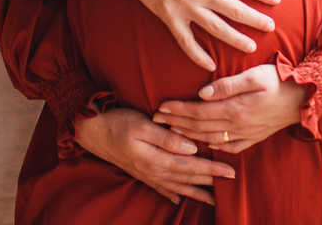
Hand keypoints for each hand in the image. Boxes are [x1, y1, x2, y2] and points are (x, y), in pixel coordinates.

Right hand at [74, 107, 234, 204]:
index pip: (191, 166)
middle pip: (187, 178)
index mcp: (157, 159)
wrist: (90, 131)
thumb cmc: (116, 122)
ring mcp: (146, 173)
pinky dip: (172, 193)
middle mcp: (153, 170)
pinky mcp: (139, 171)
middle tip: (230, 183)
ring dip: (195, 191)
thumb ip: (167, 138)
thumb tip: (192, 148)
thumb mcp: (142, 124)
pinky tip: (179, 198)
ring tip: (212, 199)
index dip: (212, 169)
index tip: (231, 171)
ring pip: (177, 185)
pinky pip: (160, 187)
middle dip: (210, 181)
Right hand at [112, 0, 279, 71]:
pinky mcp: (168, 16)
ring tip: (250, 46)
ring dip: (235, 39)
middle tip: (271, 27)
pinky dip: (197, 54)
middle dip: (255, 19)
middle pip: (235, 10)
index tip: (276, 0)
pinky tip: (210, 64)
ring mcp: (183, 6)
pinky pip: (185, 40)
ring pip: (215, 28)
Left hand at [152, 65, 306, 153]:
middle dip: (177, 122)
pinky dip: (214, 146)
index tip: (160, 107)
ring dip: (189, 135)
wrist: (307, 98)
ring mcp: (247, 133)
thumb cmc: (280, 80)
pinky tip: (205, 143)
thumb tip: (202, 93)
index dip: (178, 110)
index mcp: (235, 109)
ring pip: (211, 138)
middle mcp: (238, 125)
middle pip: (200, 126)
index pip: (198, 111)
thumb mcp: (254, 76)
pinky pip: (230, 146)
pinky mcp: (255, 136)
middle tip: (157, 118)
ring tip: (172, 131)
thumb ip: (228, 85)